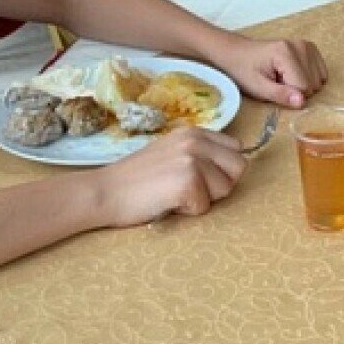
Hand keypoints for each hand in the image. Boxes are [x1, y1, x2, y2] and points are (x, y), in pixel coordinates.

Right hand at [95, 126, 247, 224]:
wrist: (104, 192)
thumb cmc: (136, 180)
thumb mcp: (172, 154)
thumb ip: (200, 154)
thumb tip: (231, 166)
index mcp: (194, 132)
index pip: (236, 149)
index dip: (222, 169)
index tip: (201, 178)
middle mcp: (195, 140)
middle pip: (239, 168)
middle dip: (220, 185)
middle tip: (188, 189)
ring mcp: (192, 159)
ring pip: (225, 189)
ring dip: (203, 199)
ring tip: (173, 194)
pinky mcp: (187, 181)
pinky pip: (205, 206)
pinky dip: (188, 211)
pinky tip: (166, 202)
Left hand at [224, 37, 327, 108]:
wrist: (237, 52)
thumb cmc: (244, 70)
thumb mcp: (258, 88)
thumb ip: (280, 95)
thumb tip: (302, 102)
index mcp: (286, 53)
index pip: (304, 87)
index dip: (290, 95)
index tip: (274, 88)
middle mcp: (300, 46)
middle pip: (313, 84)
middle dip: (296, 90)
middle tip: (277, 82)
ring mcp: (307, 46)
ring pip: (319, 80)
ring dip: (302, 84)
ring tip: (283, 77)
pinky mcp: (310, 48)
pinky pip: (321, 73)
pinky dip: (309, 78)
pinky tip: (293, 74)